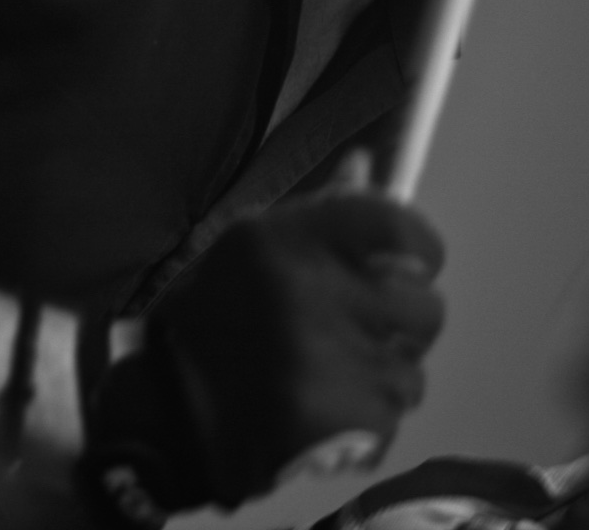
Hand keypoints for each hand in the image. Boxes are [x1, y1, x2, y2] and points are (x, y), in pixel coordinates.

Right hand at [85, 186, 446, 514]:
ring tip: (331, 385)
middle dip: (404, 329)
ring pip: (410, 374)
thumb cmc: (209, 325)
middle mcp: (308, 291)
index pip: (399, 227)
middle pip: (425, 307)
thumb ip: (316, 215)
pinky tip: (325, 420)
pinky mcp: (334, 423)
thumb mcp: (248, 252)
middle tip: (363, 337)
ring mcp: (324, 361)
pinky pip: (390, 421)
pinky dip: (365, 426)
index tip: (410, 268)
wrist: (164, 421)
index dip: (420, 251)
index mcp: (281, 239)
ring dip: (381, 383)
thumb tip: (365, 162)